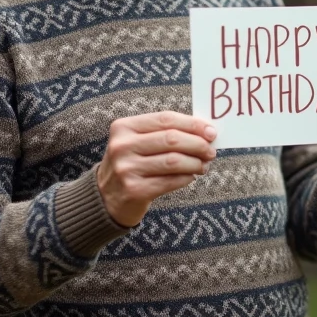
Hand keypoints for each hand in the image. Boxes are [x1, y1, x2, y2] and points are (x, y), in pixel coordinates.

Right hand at [97, 112, 216, 225]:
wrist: (105, 197)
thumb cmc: (131, 163)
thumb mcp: (138, 142)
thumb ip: (165, 133)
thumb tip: (204, 131)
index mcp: (124, 127)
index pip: (165, 119)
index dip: (192, 124)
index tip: (211, 132)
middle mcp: (122, 146)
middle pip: (171, 139)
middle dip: (198, 144)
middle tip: (211, 151)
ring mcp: (126, 168)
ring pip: (173, 161)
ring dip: (195, 163)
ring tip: (204, 165)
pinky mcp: (134, 190)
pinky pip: (170, 181)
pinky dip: (186, 178)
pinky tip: (191, 176)